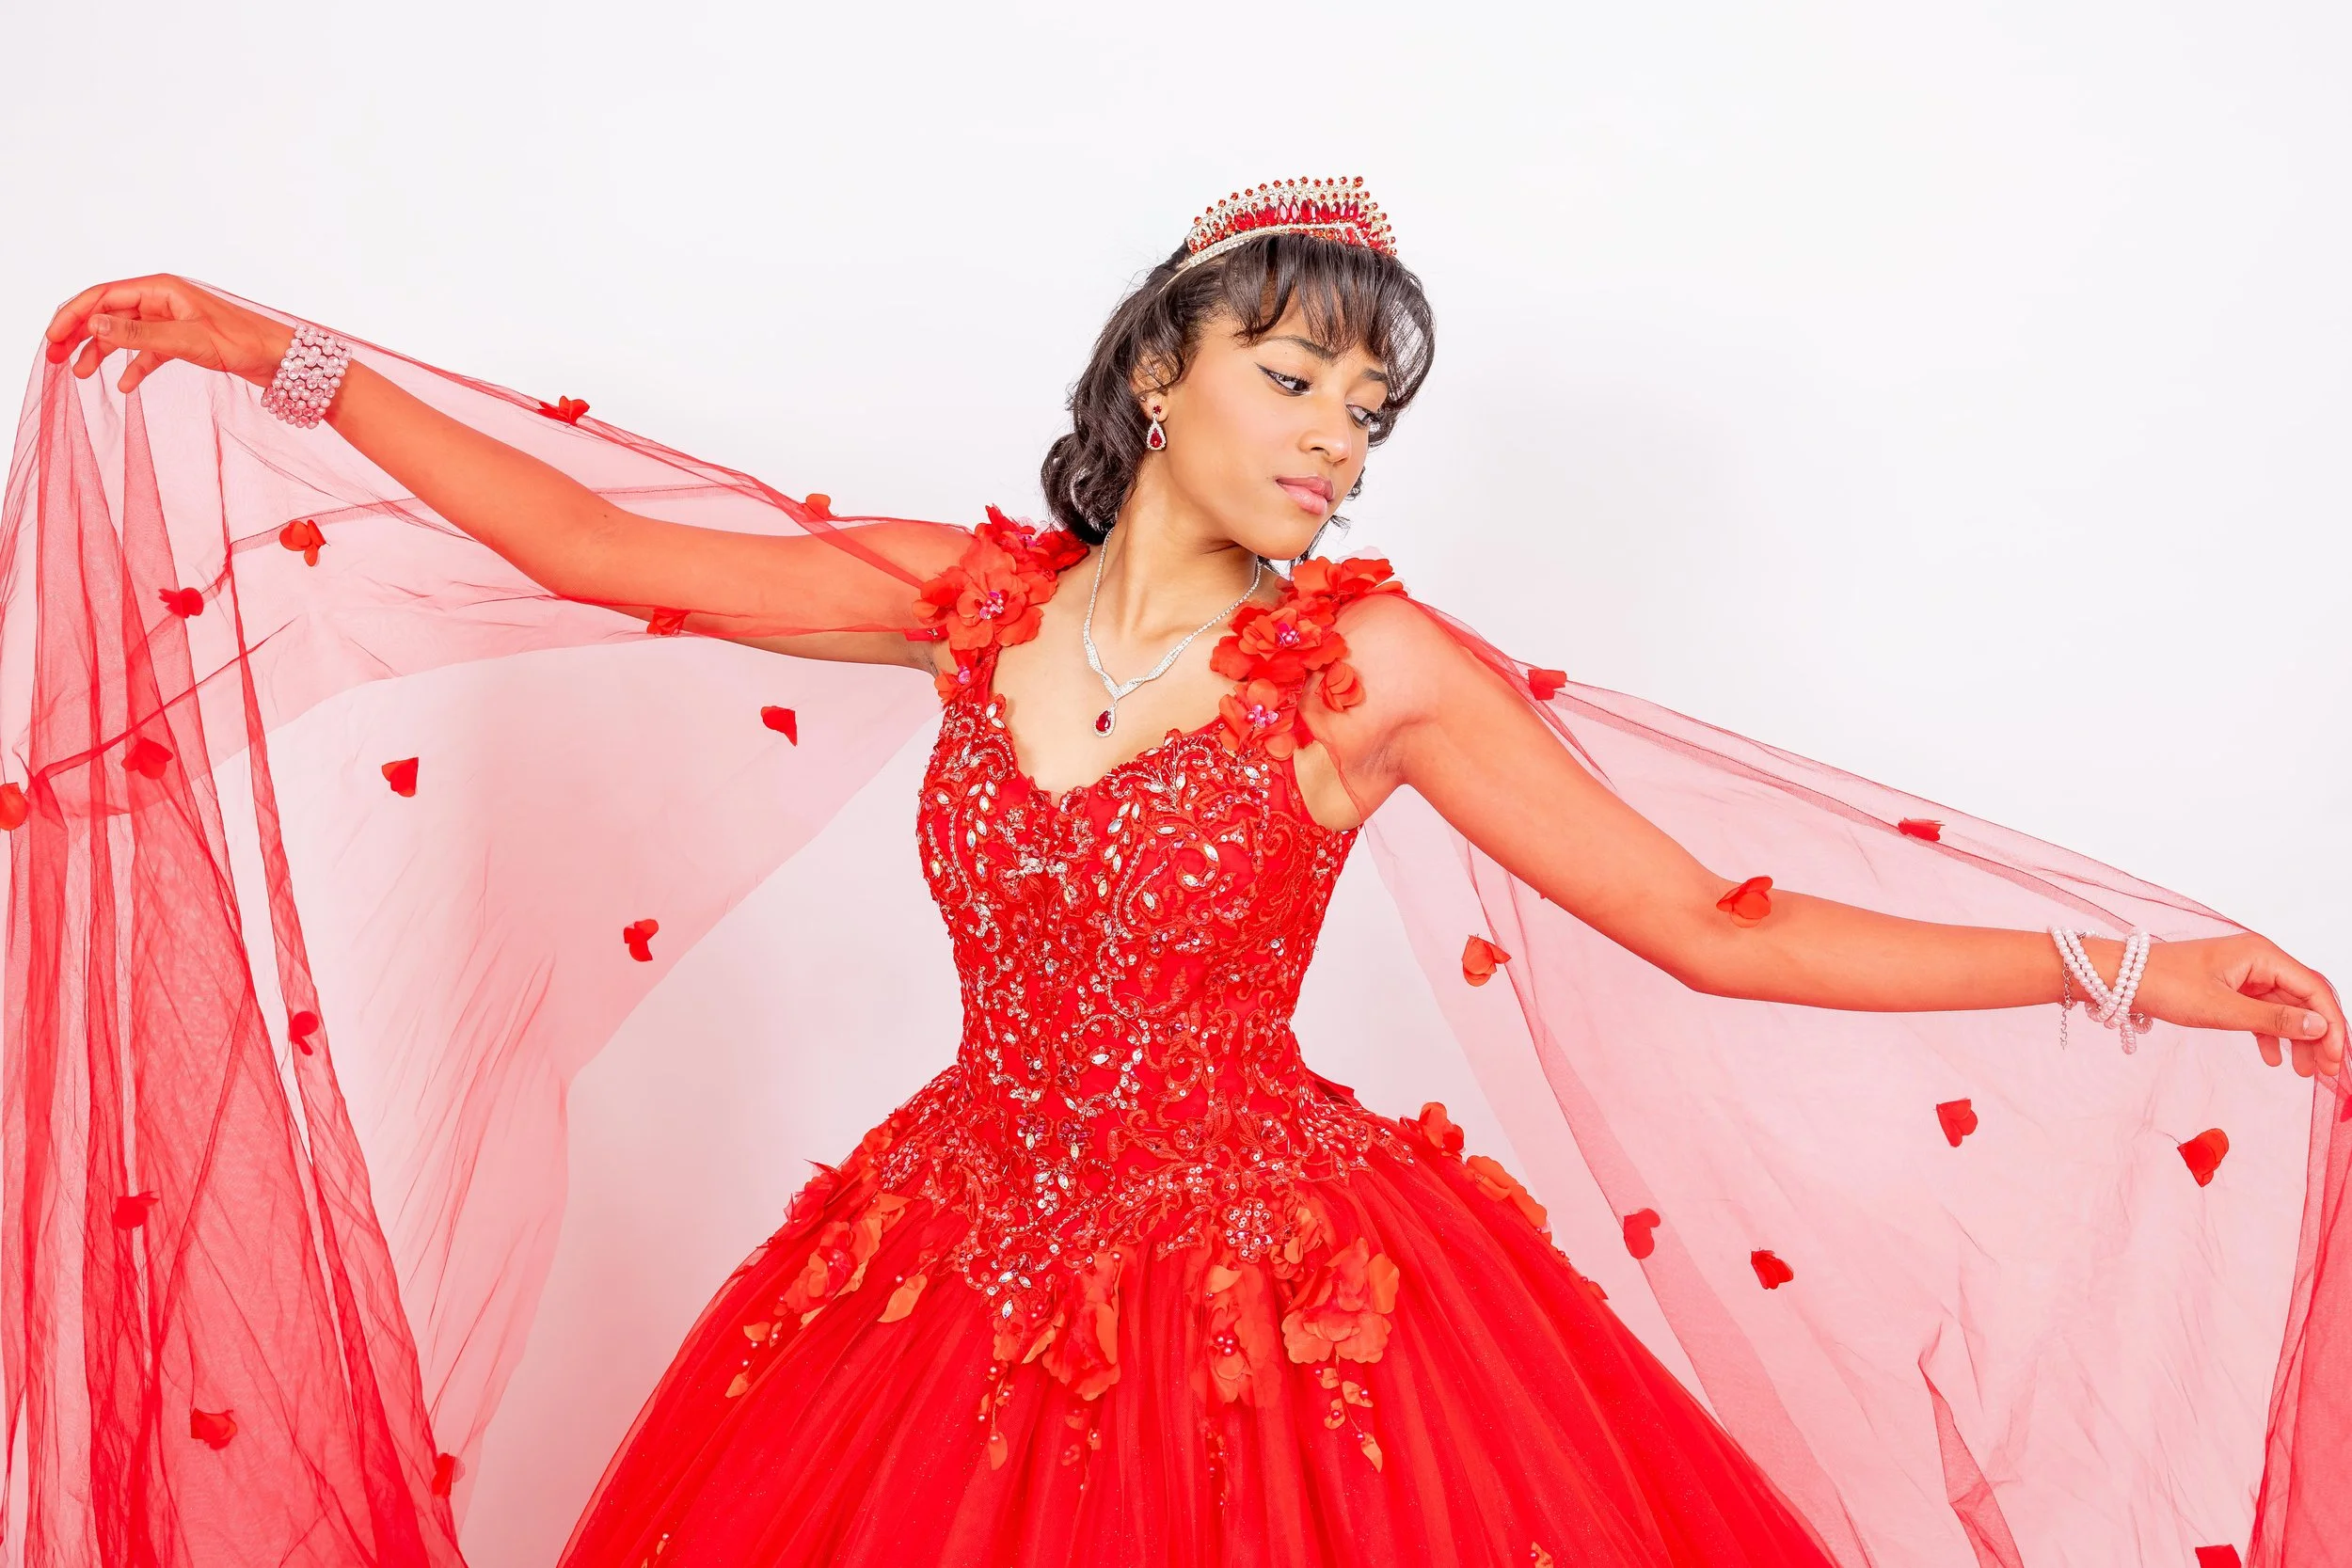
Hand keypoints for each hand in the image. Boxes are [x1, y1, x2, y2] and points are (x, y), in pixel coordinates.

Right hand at [44, 274, 292, 396]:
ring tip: (82, 375)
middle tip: (57, 359)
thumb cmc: (245, 342)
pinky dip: (134, 367)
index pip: (103, 296)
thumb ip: (139, 332)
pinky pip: (149, 352)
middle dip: (80, 334)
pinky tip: (124, 385)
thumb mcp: (187, 339)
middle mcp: (163, 300)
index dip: (73, 315)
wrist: (284, 362)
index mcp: (161, 288)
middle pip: (108, 313)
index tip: (53, 339)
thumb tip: (94, 324)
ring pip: (125, 334)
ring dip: (102, 353)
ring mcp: (173, 321)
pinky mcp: (184, 342)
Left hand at [2132, 933, 2345, 1078]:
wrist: (2121, 979)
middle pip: (2303, 1000)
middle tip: (2327, 1070)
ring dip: (2297, 1039)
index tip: (2337, 1057)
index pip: (2313, 989)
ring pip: (2284, 1009)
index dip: (2330, 1024)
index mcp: (2262, 955)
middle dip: (2318, 1035)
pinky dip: (2270, 1035)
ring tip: (2304, 1072)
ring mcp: (2245, 974)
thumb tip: (2319, 1027)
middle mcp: (2259, 960)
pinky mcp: (2230, 988)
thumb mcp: (2222, 1009)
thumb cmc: (2166, 985)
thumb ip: (2272, 1020)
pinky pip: (2261, 1012)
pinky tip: (2274, 1059)